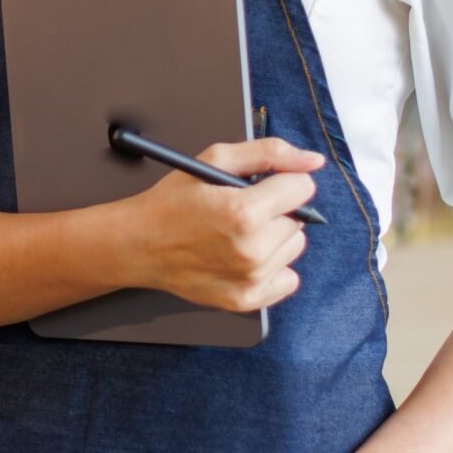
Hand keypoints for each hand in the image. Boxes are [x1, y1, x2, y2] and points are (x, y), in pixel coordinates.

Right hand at [123, 136, 322, 314]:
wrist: (139, 244)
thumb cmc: (173, 200)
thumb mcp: (215, 159)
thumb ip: (269, 153)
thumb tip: (312, 161)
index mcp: (243, 211)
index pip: (303, 188)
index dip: (283, 181)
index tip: (264, 185)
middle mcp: (251, 249)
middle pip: (299, 219)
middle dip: (277, 208)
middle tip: (242, 210)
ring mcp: (250, 279)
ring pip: (295, 247)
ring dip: (276, 237)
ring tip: (241, 233)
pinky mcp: (247, 300)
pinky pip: (289, 279)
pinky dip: (274, 267)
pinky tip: (246, 256)